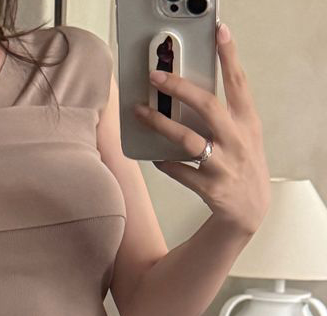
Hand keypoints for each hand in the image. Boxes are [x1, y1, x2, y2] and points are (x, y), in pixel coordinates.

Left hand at [132, 20, 270, 235]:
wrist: (250, 209)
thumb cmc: (241, 164)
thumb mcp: (243, 134)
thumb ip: (224, 114)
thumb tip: (186, 92)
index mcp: (247, 121)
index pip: (239, 82)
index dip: (229, 56)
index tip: (219, 32)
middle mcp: (237, 140)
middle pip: (207, 107)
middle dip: (180, 88)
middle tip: (156, 76)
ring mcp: (223, 164)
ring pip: (188, 140)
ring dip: (161, 125)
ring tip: (140, 114)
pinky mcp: (210, 188)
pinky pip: (180, 172)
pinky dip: (165, 163)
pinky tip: (154, 156)